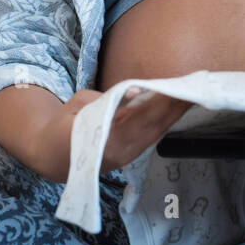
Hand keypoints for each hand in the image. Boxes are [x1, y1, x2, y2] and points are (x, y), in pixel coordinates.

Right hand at [31, 87, 191, 181]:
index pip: (140, 115)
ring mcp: (126, 157)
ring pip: (156, 133)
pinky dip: (165, 122)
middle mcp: (120, 151)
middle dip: (174, 106)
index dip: (160, 101)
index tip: (175, 86)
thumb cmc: (62, 126)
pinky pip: (151, 137)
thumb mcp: (78, 103)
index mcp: (106, 138)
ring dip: (174, 114)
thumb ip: (108, 98)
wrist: (52, 158)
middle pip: (154, 125)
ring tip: (190, 96)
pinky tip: (175, 110)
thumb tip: (135, 92)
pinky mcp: (129, 157)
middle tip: (193, 87)